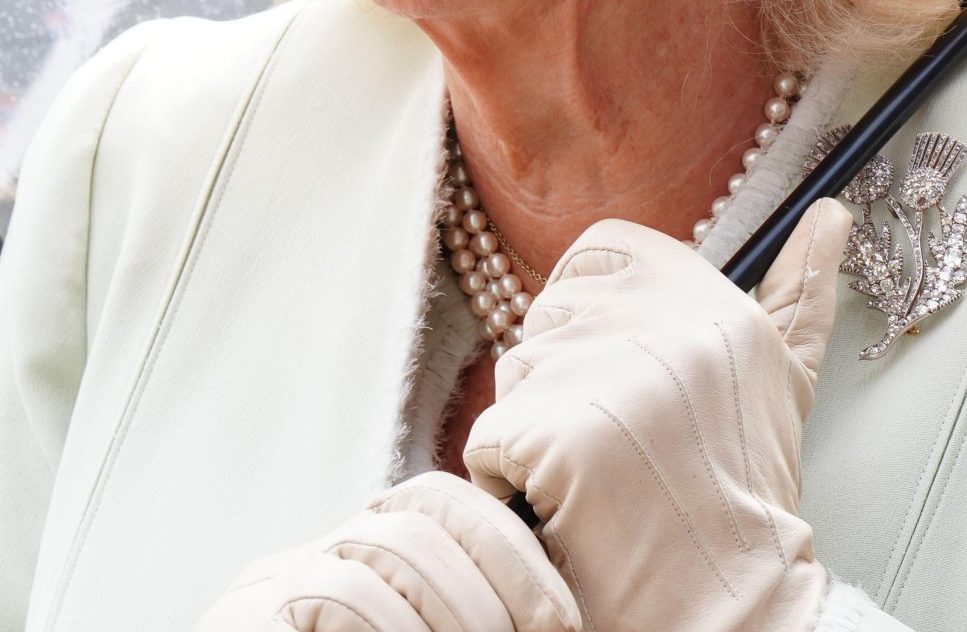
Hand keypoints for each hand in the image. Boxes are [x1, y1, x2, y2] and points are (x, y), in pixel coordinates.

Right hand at [194, 470, 580, 630]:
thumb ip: (452, 619)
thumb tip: (551, 619)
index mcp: (360, 556)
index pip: (441, 502)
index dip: (510, 546)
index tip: (566, 615)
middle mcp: (315, 552)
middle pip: (420, 513)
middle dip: (498, 574)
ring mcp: (273, 582)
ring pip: (385, 549)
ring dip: (459, 609)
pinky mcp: (245, 616)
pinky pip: (338, 592)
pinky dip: (395, 629)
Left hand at [464, 200, 852, 631]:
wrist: (730, 603)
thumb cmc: (746, 489)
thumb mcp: (783, 377)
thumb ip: (800, 287)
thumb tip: (830, 212)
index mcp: (707, 295)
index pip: (597, 251)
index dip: (595, 311)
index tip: (627, 374)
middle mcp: (658, 321)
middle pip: (548, 316)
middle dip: (565, 380)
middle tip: (624, 445)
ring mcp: (603, 374)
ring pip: (516, 378)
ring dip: (538, 432)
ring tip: (603, 480)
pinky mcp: (554, 436)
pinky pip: (491, 442)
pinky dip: (512, 486)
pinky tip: (568, 513)